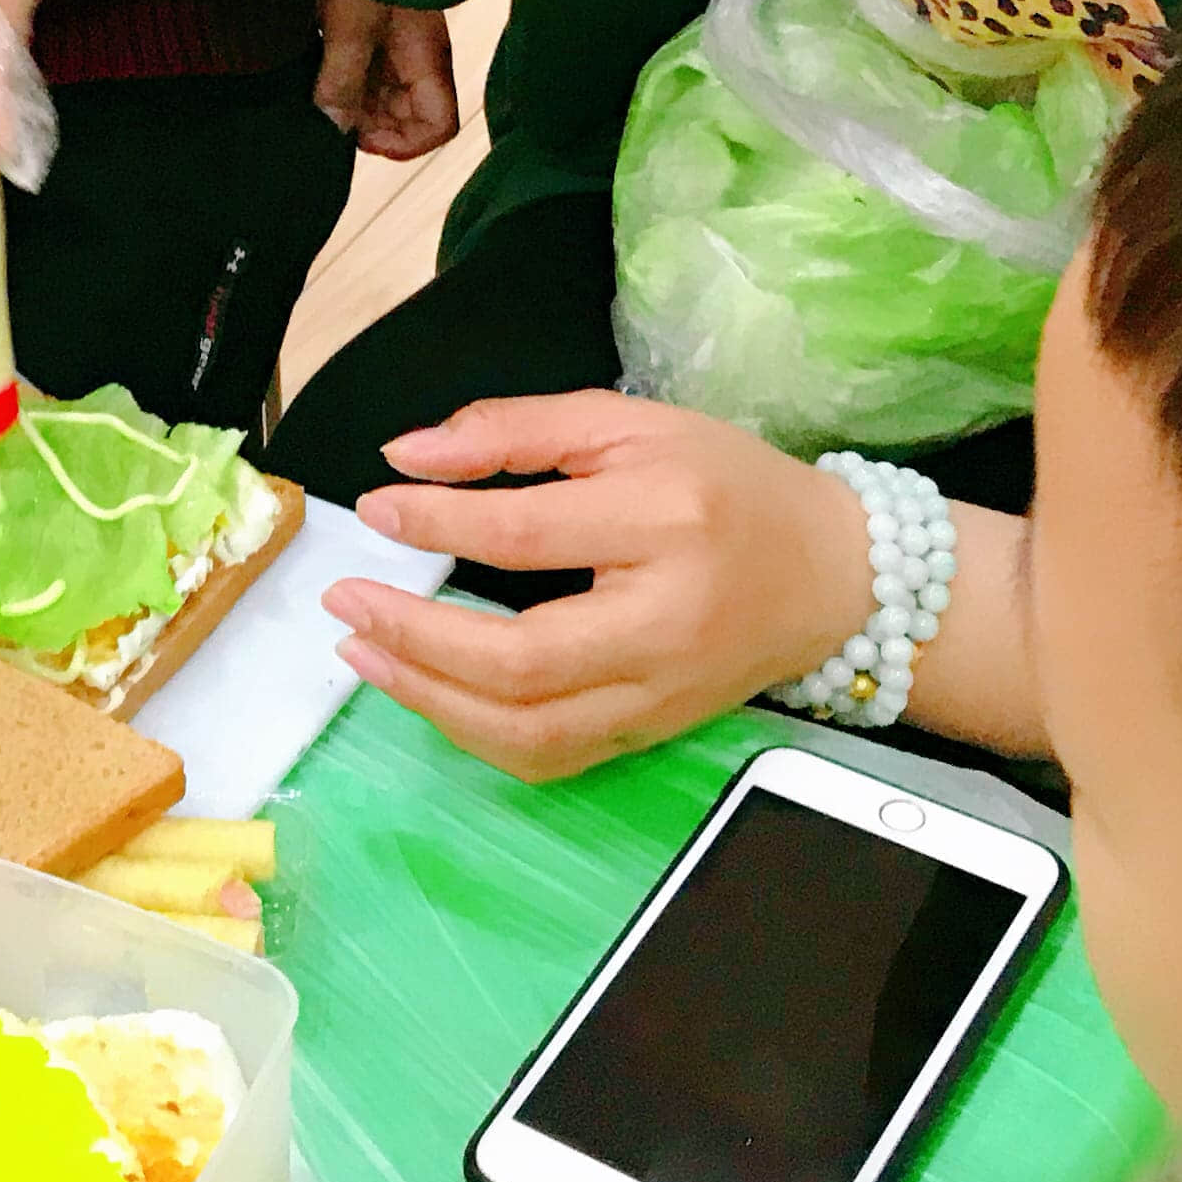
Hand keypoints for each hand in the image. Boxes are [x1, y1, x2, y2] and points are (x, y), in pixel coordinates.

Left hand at [314, 0, 458, 160]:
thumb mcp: (351, 26)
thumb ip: (344, 80)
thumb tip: (336, 128)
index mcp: (428, 60)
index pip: (438, 126)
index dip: (402, 145)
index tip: (358, 137)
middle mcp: (419, 59)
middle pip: (406, 116)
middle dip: (369, 123)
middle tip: (328, 109)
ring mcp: (397, 45)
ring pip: (383, 96)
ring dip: (352, 102)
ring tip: (319, 87)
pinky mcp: (372, 30)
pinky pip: (366, 72)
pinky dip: (342, 80)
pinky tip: (316, 70)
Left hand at [321, 392, 873, 782]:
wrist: (834, 574)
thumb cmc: (728, 485)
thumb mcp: (629, 424)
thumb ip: (515, 430)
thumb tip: (407, 454)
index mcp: (665, 523)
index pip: (525, 537)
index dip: (435, 524)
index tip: (376, 510)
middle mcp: (665, 623)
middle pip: (520, 661)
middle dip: (414, 638)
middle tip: (347, 603)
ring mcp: (661, 695)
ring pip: (529, 732)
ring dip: (429, 700)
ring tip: (365, 654)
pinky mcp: (653, 734)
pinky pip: (550, 757)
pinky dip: (476, 734)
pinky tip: (429, 693)